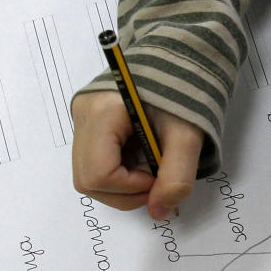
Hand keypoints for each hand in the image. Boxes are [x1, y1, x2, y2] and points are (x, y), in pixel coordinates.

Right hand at [71, 90, 203, 219]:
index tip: (157, 177)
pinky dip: (119, 172)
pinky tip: (140, 157)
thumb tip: (158, 212)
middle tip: (154, 180)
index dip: (130, 188)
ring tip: (149, 166)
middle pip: (87, 179)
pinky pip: (95, 162)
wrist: (182, 58)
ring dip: (121, 184)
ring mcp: (83, 119)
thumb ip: (176, 178)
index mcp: (102, 111)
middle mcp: (83, 115)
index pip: (98, 173)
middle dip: (123, 191)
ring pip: (88, 175)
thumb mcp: (187, 136)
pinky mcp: (90, 123)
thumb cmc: (185, 90)